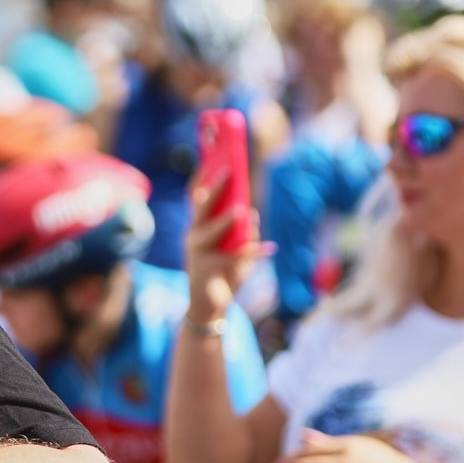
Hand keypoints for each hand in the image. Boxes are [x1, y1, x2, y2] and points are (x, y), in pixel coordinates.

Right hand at [185, 169, 268, 321]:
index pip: (197, 197)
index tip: (213, 156)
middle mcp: (194, 235)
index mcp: (200, 226)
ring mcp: (196, 252)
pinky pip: (229, 257)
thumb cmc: (224, 273)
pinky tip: (269, 248)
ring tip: (241, 211)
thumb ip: (243, 233)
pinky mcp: (204, 269)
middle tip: (229, 171)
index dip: (203, 177)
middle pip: (201, 207)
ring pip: (209, 230)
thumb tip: (250, 215)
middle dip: (215, 188)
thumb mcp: (238, 250)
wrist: (210, 307)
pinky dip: (250, 252)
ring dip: (225, 221)